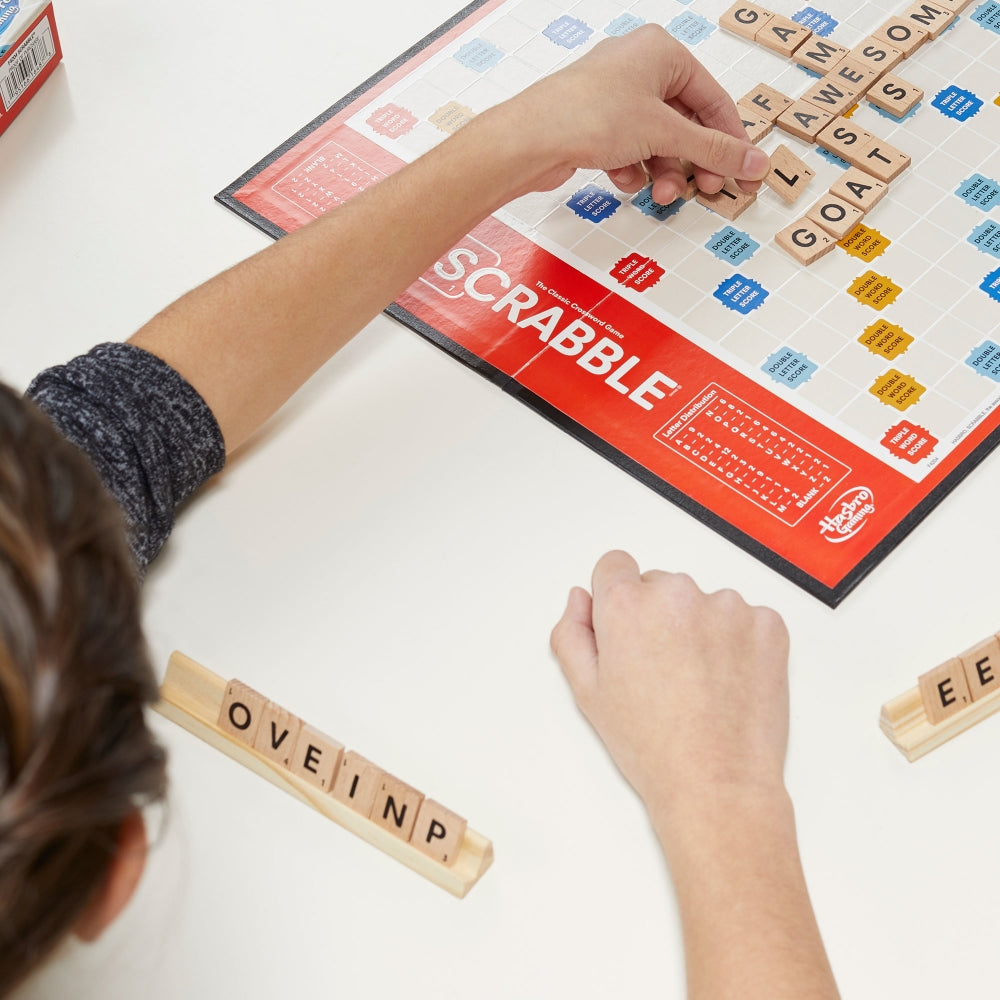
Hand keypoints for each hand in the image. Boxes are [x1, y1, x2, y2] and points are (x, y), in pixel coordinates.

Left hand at [499, 24, 768, 202]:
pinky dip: (633, 169)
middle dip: (693, 161)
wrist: (531, 139)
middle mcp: (638, 68)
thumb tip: (751, 161)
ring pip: (656, 141)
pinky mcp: (594, 124)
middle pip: (685, 122)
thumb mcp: (665, 134)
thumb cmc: (588, 115)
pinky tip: (625, 180)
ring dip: (663, 172)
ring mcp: (614, 97)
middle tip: (706, 190)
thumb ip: (713, 150)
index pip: (713, 99)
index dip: (730, 139)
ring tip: (662, 194)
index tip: (742, 171)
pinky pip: (629, 150)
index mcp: (661, 52)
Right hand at [550, 551, 789, 816]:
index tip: (627, 630)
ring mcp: (728, 606)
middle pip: (660, 585)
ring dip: (700, 628)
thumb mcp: (588, 693)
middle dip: (658, 617)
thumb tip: (581, 600)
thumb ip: (572, 633)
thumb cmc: (654, 745)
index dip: (616, 600)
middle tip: (662, 672)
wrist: (718, 783)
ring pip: (704, 603)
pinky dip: (739, 642)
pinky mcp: (767, 623)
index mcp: (626, 604)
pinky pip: (745, 619)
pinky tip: (727, 682)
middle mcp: (677, 593)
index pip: (614, 565)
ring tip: (698, 684)